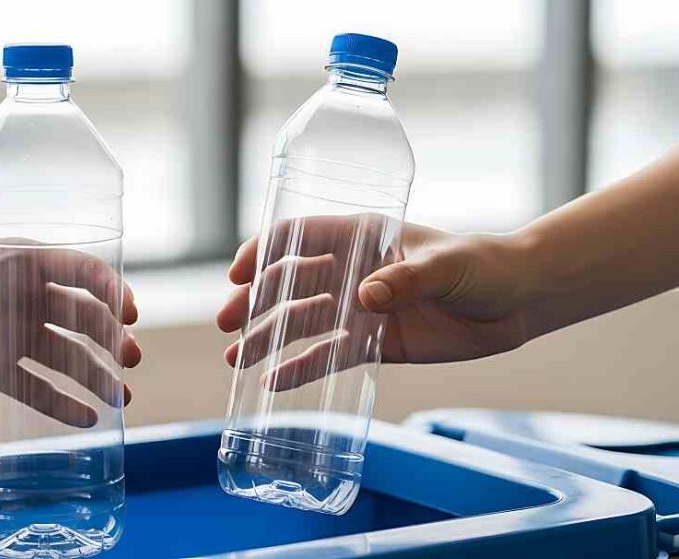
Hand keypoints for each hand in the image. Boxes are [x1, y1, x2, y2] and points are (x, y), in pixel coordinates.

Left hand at [0, 242, 139, 427]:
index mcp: (14, 262)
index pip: (75, 268)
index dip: (107, 286)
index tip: (127, 311)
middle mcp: (23, 297)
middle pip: (81, 316)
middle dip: (111, 336)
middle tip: (132, 359)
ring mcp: (11, 335)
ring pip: (65, 355)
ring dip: (96, 374)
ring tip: (123, 399)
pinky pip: (33, 388)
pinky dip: (60, 403)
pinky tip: (88, 418)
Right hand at [217, 218, 530, 386]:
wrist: (519, 302)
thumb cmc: (484, 266)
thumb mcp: (448, 265)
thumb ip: (408, 278)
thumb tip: (366, 297)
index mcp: (362, 236)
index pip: (298, 236)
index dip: (263, 251)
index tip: (238, 274)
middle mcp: (352, 270)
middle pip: (289, 283)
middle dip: (253, 301)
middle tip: (228, 323)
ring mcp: (359, 308)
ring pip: (301, 322)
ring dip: (266, 337)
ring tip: (235, 359)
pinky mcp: (373, 343)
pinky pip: (328, 356)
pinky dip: (300, 368)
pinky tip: (272, 381)